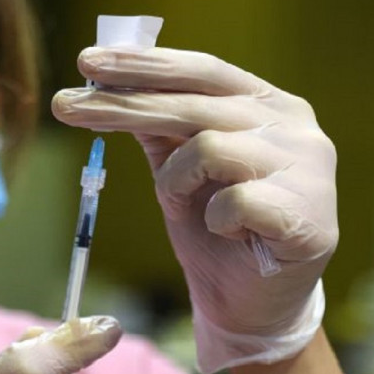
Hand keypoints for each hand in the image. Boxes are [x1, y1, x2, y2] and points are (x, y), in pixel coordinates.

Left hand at [53, 47, 337, 373]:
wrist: (253, 309)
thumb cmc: (219, 234)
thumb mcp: (179, 172)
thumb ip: (158, 128)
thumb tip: (104, 80)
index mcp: (270, 105)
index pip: (202, 70)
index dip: (144, 63)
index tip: (86, 63)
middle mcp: (297, 127)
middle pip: (196, 102)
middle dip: (123, 104)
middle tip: (64, 107)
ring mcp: (310, 169)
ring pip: (211, 147)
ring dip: (177, 181)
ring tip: (185, 207)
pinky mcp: (310, 215)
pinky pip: (234, 201)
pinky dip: (215, 220)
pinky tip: (228, 234)